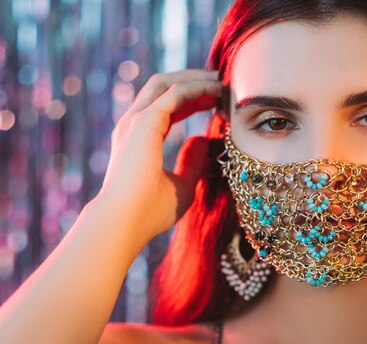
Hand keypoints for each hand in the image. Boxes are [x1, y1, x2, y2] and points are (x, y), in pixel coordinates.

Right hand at [96, 69, 221, 240]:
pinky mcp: (145, 121)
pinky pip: (175, 93)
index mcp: (138, 138)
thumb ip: (191, 163)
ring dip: (196, 79)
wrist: (124, 222)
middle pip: (164, 87)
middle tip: (222, 81)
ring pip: (167, 83)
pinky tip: (216, 89)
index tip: (217, 101)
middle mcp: (133, 125)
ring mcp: (136, 121)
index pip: (166, 107)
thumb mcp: (181, 186)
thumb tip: (202, 140)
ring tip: (222, 79)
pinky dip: (197, 87)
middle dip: (193, 81)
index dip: (192, 100)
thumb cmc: (149, 212)